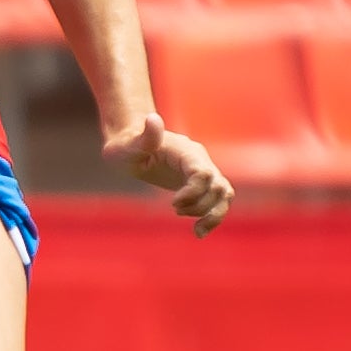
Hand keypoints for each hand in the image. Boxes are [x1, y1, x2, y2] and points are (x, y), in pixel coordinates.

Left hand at [103, 113, 232, 238]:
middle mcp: (199, 160)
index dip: (192, 192)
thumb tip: (153, 118)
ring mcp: (203, 171)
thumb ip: (144, 137)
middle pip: (217, 186)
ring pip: (224, 194)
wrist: (132, 146)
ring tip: (197, 231)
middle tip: (175, 210)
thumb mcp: (128, 145)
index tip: (173, 203)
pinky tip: (199, 232)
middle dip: (199, 205)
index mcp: (185, 150)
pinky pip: (219, 201)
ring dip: (214, 214)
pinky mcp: (201, 185)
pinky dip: (214, 217)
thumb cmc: (127, 146)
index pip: (202, 172)